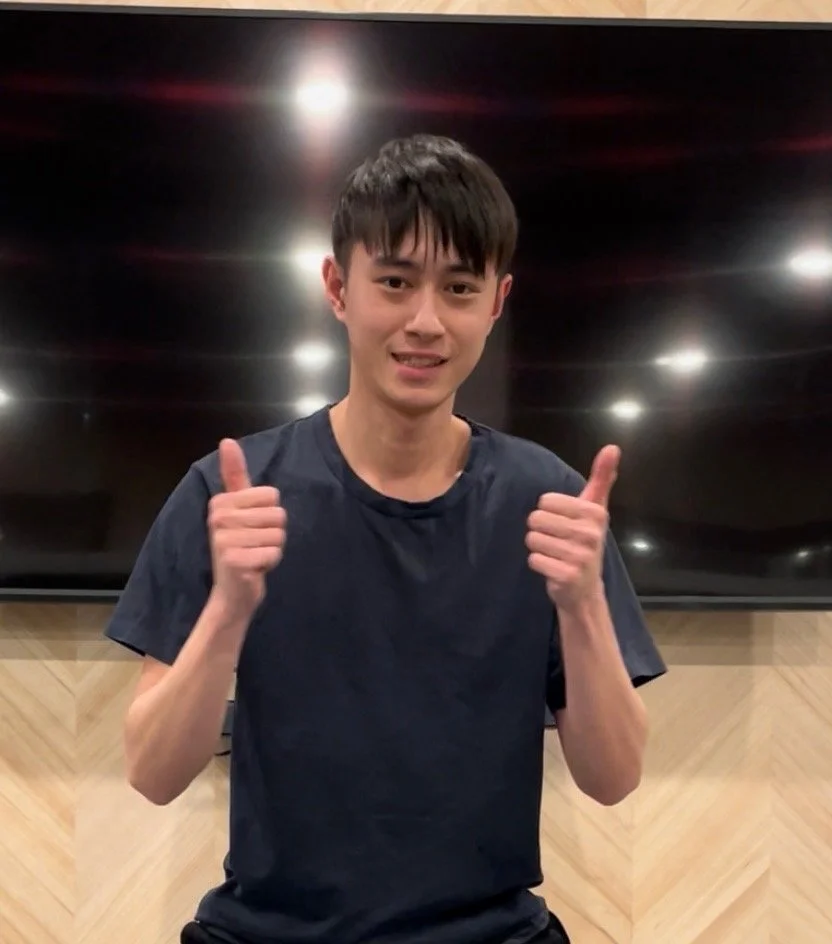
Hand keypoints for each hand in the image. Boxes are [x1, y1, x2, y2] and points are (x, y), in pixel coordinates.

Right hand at [208, 438, 285, 621]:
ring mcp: (224, 540)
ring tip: (254, 556)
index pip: (272, 495)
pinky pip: (274, 553)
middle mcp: (218, 518)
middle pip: (278, 515)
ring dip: (273, 549)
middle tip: (254, 546)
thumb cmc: (241, 548)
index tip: (252, 528)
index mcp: (220, 502)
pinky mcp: (234, 561)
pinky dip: (270, 563)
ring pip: (278, 534)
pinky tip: (254, 569)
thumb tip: (227, 440)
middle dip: (274, 534)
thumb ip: (235, 475)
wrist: (232, 593)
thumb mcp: (240, 510)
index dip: (270, 515)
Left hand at [526, 445, 619, 611]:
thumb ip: (602, 478)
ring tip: (555, 554)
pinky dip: (538, 563)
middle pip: (535, 518)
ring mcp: (579, 556)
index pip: (546, 500)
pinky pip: (533, 559)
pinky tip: (553, 568)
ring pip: (532, 539)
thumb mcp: (595, 509)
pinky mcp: (566, 575)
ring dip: (538, 547)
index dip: (549, 512)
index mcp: (595, 513)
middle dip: (540, 530)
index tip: (565, 524)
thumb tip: (612, 447)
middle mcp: (590, 533)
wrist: (586, 589)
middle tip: (557, 540)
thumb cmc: (585, 542)